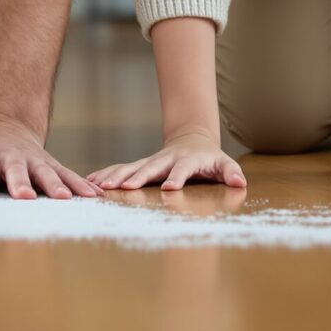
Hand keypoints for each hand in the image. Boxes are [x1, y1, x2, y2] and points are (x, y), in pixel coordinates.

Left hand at [0, 116, 101, 198]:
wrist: (4, 126)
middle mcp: (8, 159)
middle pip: (14, 172)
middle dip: (19, 185)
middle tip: (26, 199)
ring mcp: (31, 162)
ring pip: (44, 174)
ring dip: (55, 186)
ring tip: (65, 200)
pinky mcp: (49, 166)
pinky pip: (66, 176)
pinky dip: (80, 185)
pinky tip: (94, 198)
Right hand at [86, 131, 246, 190]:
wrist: (192, 140)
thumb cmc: (210, 158)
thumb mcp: (224, 164)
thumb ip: (231, 172)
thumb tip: (240, 182)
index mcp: (186, 160)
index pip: (182, 169)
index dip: (176, 178)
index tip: (169, 189)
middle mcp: (165, 159)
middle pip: (150, 167)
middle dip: (137, 177)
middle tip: (124, 188)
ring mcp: (151, 161)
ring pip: (130, 167)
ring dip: (116, 176)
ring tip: (100, 185)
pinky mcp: (140, 165)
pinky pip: (121, 169)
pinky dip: (106, 174)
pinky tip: (90, 180)